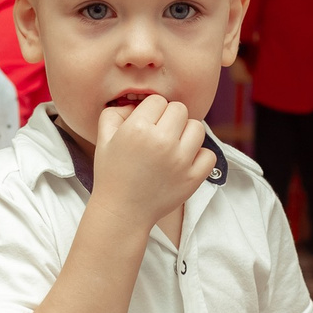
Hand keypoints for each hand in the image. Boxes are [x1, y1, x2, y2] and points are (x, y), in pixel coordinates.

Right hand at [91, 94, 213, 231]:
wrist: (122, 212)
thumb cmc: (112, 174)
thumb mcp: (103, 139)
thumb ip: (115, 112)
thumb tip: (136, 103)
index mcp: (138, 129)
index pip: (158, 100)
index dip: (150, 111)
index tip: (145, 125)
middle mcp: (162, 142)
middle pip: (180, 109)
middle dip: (169, 118)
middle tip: (159, 134)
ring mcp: (180, 161)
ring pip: (197, 127)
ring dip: (186, 133)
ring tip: (173, 146)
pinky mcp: (193, 178)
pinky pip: (208, 154)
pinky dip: (199, 156)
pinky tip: (184, 161)